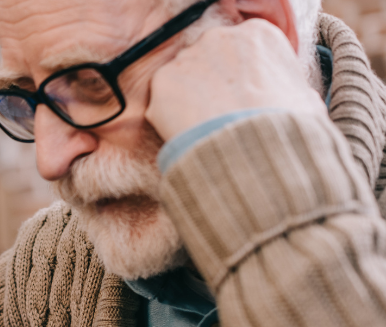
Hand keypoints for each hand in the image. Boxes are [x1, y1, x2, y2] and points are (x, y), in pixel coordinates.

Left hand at [146, 18, 326, 141]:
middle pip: (209, 60)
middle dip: (212, 84)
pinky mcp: (162, 80)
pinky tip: (188, 133)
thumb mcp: (305, 100)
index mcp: (259, 34)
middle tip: (220, 115)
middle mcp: (220, 36)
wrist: (252, 150)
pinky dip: (170, 118)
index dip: (240, 77)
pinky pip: (163, 100)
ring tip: (205, 128)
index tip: (242, 97)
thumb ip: (289, 86)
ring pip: (183, 80)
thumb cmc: (285, 128)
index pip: (242, 50)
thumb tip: (291, 97)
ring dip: (190, 101)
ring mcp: (188, 57)